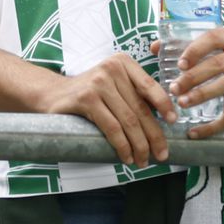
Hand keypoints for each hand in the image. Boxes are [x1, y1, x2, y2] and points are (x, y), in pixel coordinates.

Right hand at [40, 53, 174, 166]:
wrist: (51, 93)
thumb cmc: (88, 93)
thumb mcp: (113, 85)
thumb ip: (133, 93)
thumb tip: (164, 119)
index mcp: (121, 62)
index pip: (149, 85)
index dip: (164, 105)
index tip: (172, 122)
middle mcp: (110, 69)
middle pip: (140, 108)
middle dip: (154, 136)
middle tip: (161, 154)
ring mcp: (97, 83)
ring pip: (128, 120)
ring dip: (139, 145)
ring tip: (143, 160)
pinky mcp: (86, 99)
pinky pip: (112, 127)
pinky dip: (122, 145)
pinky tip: (126, 156)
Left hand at [156, 28, 223, 138]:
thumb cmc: (223, 60)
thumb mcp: (208, 49)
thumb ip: (180, 45)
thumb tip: (154, 48)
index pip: (214, 37)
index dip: (195, 50)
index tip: (179, 65)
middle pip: (218, 63)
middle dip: (192, 77)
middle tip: (173, 88)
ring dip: (201, 95)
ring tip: (181, 102)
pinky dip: (212, 126)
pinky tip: (194, 132)